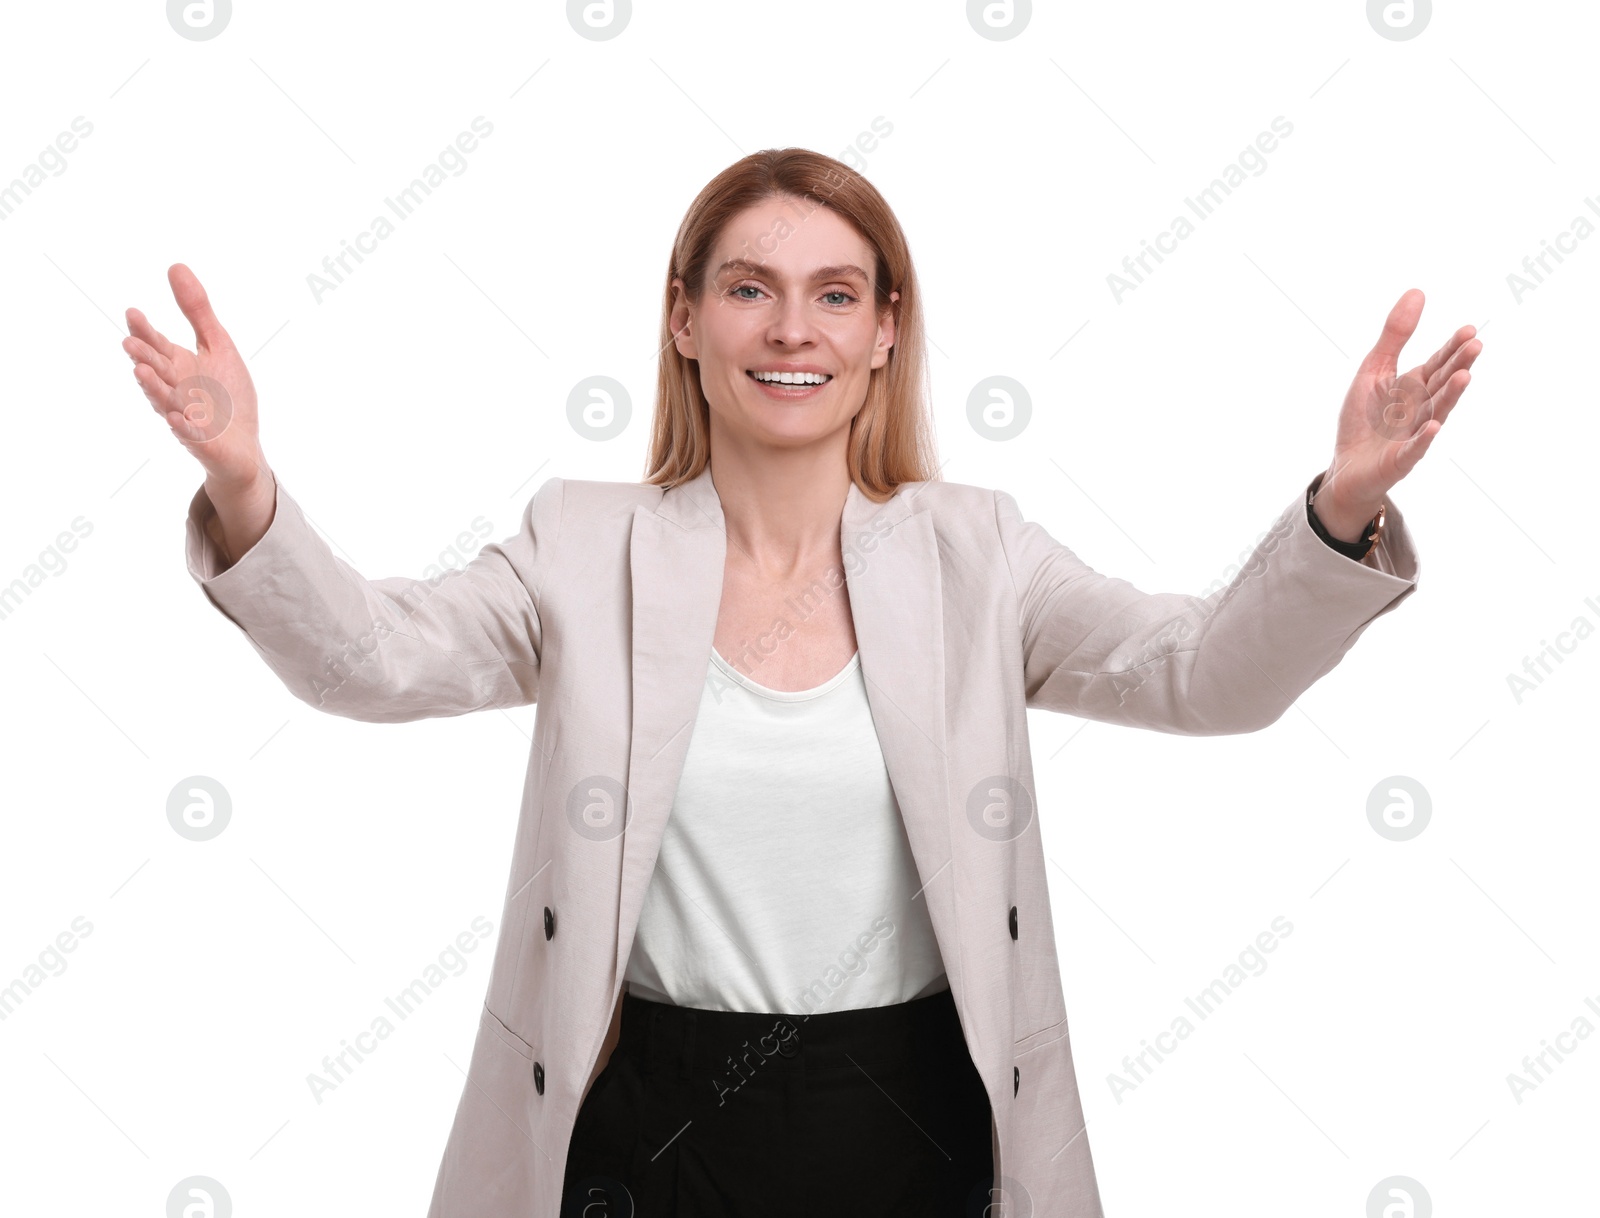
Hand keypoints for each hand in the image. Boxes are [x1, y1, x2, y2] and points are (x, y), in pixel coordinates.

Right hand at [124, 264, 268, 494]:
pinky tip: (178, 419)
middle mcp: (176, 389)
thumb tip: (175, 266)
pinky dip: (184, 427)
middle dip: (144, 357)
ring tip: (141, 372)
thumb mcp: (218, 346)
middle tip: (130, 343)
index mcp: (178, 365)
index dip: (145, 331)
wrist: (242, 447)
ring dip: (154, 388)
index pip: (156, 345)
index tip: (133, 313)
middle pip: (157, 371)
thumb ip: (197, 311)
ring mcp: (187, 416)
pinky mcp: (202, 441)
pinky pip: (191, 435)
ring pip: (166, 401)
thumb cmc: (227, 395)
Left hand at [1316, 288, 1481, 539]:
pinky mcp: (1399, 460)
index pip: (1437, 363)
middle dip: (1456, 365)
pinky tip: (1432, 426)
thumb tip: (1417, 291)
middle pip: (1440, 384)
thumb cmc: (1363, 420)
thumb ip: (1394, 336)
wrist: (1347, 468)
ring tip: (1464, 376)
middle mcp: (1419, 408)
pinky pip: (1413, 449)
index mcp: (1414, 387)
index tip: (1469, 330)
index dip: (1452, 348)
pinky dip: (1422, 438)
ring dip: (1449, 395)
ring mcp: (1412, 435)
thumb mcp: (1374, 371)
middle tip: (1475, 345)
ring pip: (1434, 412)